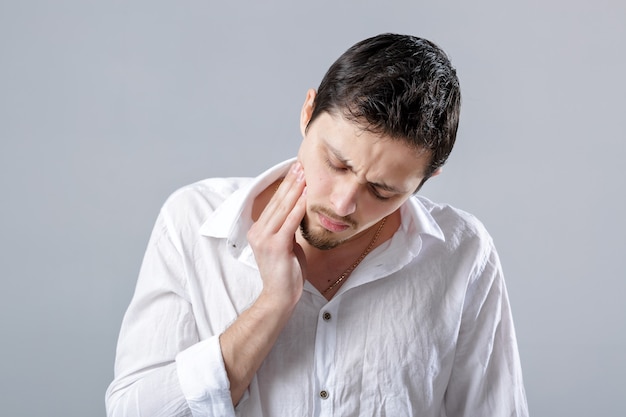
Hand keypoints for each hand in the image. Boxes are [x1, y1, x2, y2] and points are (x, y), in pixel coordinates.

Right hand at [247, 161, 306, 306]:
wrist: (280, 296)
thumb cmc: (286, 273)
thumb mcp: (286, 245)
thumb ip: (288, 228)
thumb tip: (298, 212)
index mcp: (258, 230)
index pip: (274, 203)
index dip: (285, 186)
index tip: (295, 171)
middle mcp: (258, 232)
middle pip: (277, 202)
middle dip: (290, 182)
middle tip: (300, 164)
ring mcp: (265, 238)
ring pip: (283, 208)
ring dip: (295, 189)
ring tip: (304, 173)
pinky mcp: (275, 245)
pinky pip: (290, 222)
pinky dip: (299, 207)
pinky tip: (307, 195)